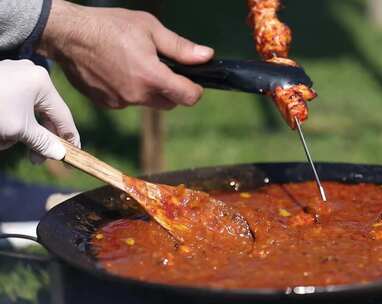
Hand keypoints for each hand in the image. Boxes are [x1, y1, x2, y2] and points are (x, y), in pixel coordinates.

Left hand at [0, 60, 79, 161]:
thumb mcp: (18, 130)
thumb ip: (42, 142)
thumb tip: (60, 154)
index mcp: (41, 83)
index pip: (63, 116)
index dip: (69, 138)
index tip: (72, 157)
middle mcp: (30, 74)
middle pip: (43, 114)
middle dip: (35, 138)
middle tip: (34, 160)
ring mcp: (12, 74)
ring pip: (25, 111)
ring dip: (16, 132)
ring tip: (1, 141)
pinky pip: (11, 104)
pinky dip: (6, 121)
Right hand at [36, 0, 213, 109]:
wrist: (68, 35)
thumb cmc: (110, 26)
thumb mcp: (150, 28)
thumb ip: (180, 47)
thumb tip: (207, 56)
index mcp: (152, 77)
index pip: (188, 97)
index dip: (196, 89)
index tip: (193, 80)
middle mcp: (137, 95)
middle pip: (170, 102)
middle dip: (173, 90)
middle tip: (164, 68)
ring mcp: (120, 102)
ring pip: (148, 102)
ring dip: (150, 90)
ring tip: (137, 65)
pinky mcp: (106, 104)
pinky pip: (128, 102)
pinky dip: (130, 91)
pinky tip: (120, 71)